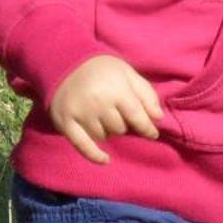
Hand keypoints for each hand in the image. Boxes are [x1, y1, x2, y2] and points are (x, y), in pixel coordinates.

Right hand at [49, 55, 163, 164]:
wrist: (66, 62)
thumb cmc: (103, 68)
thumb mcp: (128, 74)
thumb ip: (145, 94)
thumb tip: (158, 117)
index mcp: (117, 90)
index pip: (137, 117)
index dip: (147, 128)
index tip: (153, 134)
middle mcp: (99, 104)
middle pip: (120, 128)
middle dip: (125, 124)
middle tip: (120, 114)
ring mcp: (81, 114)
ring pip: (104, 136)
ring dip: (108, 131)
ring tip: (105, 117)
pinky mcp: (65, 123)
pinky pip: (82, 145)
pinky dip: (94, 155)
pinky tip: (105, 160)